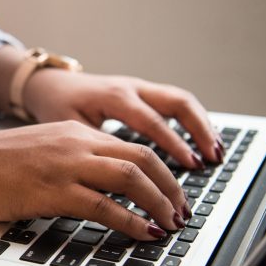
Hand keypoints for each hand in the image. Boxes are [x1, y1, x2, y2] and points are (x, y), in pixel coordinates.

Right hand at [0, 121, 190, 240]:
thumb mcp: (43, 149)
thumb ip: (75, 159)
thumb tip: (106, 185)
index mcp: (76, 133)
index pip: (135, 147)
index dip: (163, 173)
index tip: (174, 194)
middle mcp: (77, 144)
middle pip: (143, 159)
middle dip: (172, 188)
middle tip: (182, 212)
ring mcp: (66, 166)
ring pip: (131, 179)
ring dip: (159, 203)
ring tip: (171, 224)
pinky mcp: (52, 192)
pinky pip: (104, 206)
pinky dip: (131, 222)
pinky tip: (143, 233)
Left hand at [22, 69, 223, 168]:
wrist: (49, 85)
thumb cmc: (56, 108)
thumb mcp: (70, 129)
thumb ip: (96, 150)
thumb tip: (120, 180)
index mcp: (114, 97)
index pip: (152, 122)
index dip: (174, 145)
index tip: (191, 165)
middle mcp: (131, 88)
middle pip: (177, 102)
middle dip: (199, 131)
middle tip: (213, 158)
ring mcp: (139, 87)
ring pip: (181, 100)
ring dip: (201, 125)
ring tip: (216, 152)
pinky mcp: (142, 92)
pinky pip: (174, 103)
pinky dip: (192, 121)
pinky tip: (201, 142)